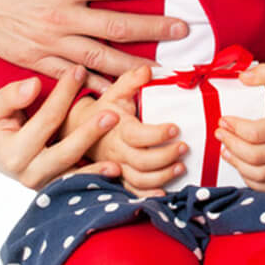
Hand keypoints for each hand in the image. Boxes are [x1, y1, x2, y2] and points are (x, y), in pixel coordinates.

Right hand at [0, 0, 187, 80]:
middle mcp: (59, 17)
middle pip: (116, 27)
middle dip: (153, 30)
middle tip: (182, 32)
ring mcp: (48, 43)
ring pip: (98, 59)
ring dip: (132, 66)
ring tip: (160, 71)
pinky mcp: (35, 60)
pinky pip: (71, 76)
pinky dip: (94, 86)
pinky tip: (116, 94)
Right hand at [0, 67, 120, 188]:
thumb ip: (10, 96)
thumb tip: (34, 86)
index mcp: (12, 154)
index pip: (46, 120)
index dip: (63, 94)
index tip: (80, 71)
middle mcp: (29, 174)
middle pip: (64, 153)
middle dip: (88, 133)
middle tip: (112, 115)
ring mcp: (45, 186)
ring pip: (74, 175)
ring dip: (97, 167)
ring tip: (118, 159)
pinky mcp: (58, 191)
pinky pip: (79, 187)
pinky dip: (97, 181)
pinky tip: (116, 172)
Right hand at [84, 65, 187, 195]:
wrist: (80, 131)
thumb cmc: (104, 110)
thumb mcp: (115, 92)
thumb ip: (131, 80)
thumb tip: (147, 70)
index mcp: (118, 130)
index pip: (138, 136)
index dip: (157, 135)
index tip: (174, 128)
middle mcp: (117, 152)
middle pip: (142, 162)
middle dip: (166, 156)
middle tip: (184, 147)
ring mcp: (117, 167)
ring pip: (139, 180)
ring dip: (163, 176)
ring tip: (181, 167)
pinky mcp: (119, 178)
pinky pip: (133, 191)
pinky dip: (149, 194)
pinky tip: (165, 193)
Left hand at [215, 64, 264, 192]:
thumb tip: (243, 76)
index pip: (256, 133)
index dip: (235, 128)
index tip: (223, 119)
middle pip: (254, 156)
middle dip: (232, 145)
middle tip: (219, 133)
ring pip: (258, 174)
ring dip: (236, 163)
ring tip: (224, 149)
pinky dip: (248, 178)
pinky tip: (238, 163)